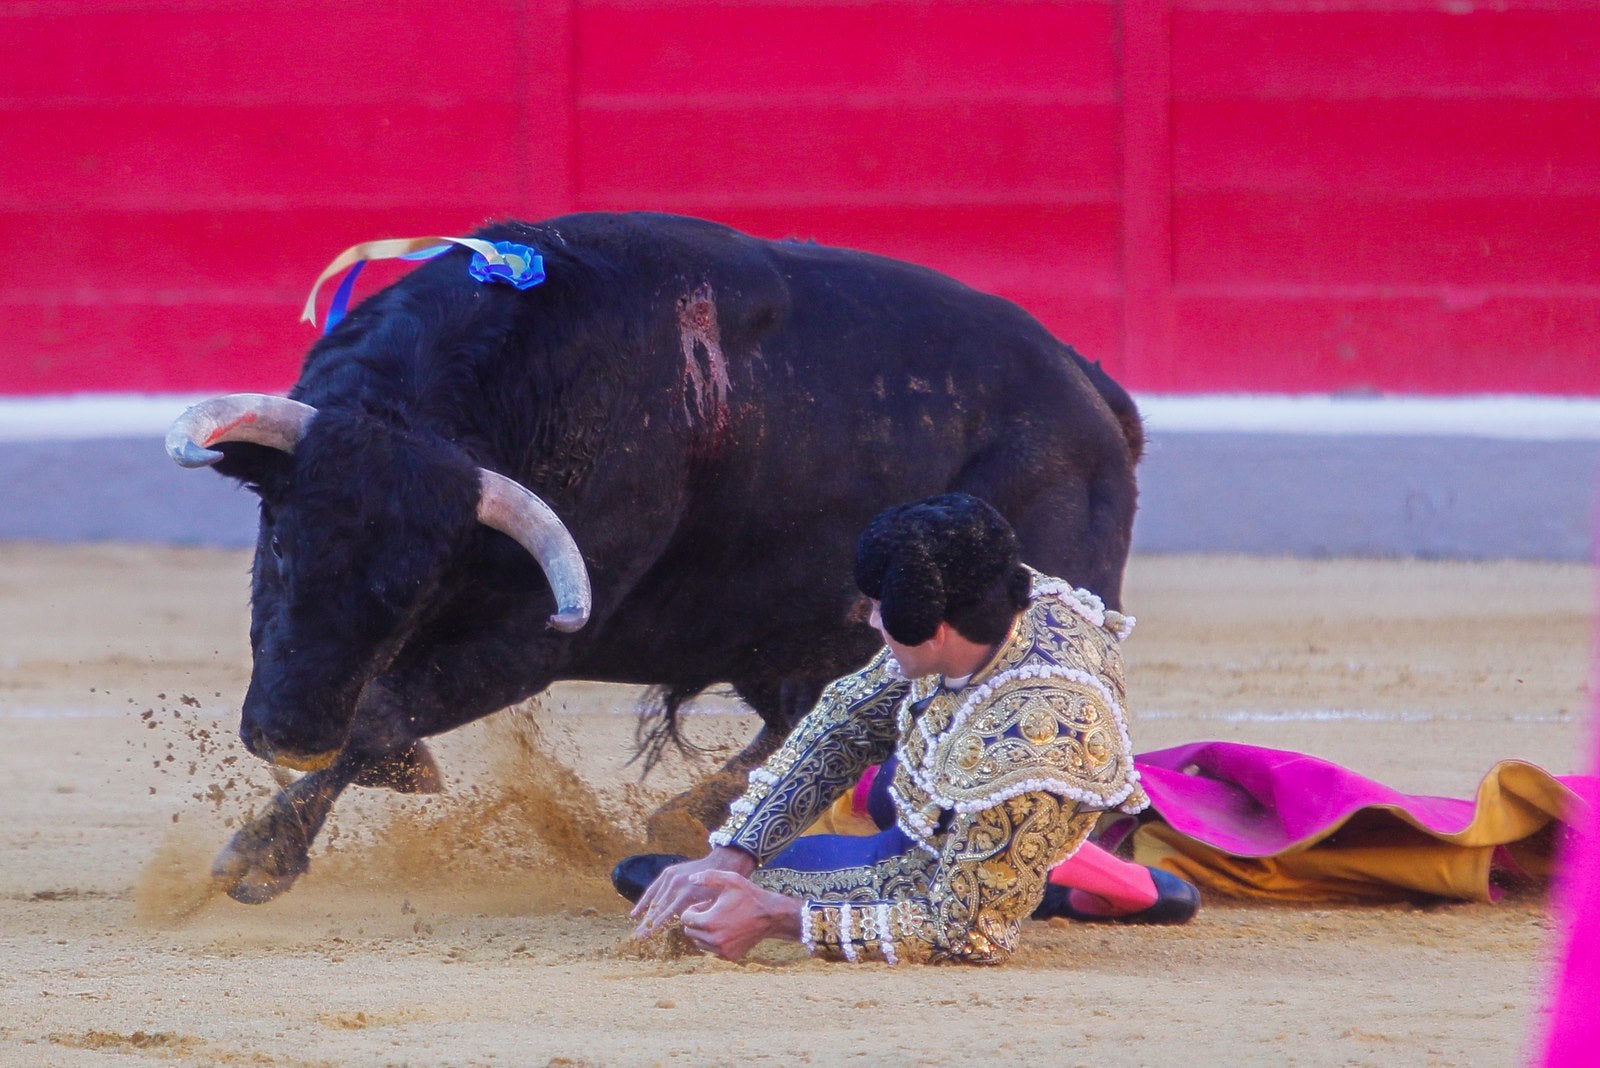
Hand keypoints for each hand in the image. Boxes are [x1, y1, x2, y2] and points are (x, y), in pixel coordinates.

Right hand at [631, 846, 755, 937]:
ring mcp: (670, 877)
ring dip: (644, 916)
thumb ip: (695, 914)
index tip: (647, 937)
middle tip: (637, 937)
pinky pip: (653, 889)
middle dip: (647, 924)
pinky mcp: (668, 873)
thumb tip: (684, 925)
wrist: (721, 864)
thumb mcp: (710, 904)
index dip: (656, 926)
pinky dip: (644, 901)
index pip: (666, 914)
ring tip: (637, 930)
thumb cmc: (719, 889)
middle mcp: (675, 885)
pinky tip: (635, 914)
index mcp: (686, 894)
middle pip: (657, 908)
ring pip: (653, 900)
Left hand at [677, 870, 801, 961]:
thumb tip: (690, 879)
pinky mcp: (730, 956)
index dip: (694, 909)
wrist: (771, 916)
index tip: (707, 904)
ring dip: (704, 932)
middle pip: (690, 932)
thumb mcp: (731, 880)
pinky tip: (727, 929)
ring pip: (699, 942)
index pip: (686, 919)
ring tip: (720, 920)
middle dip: (697, 921)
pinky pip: (712, 950)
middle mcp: (714, 940)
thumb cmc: (749, 896)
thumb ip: (708, 877)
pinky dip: (715, 941)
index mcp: (710, 922)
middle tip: (712, 911)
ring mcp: (722, 950)